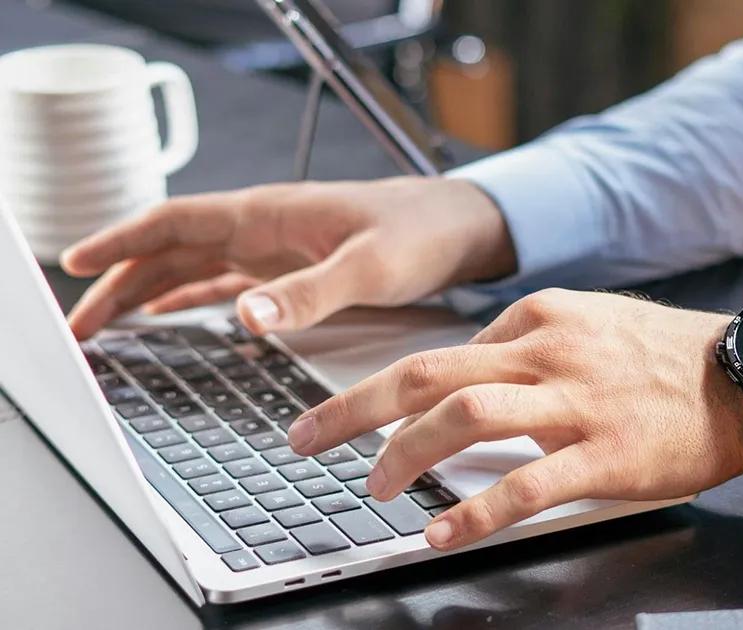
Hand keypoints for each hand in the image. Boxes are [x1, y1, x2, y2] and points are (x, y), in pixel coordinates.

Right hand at [60, 177, 515, 338]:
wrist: (464, 228)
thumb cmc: (422, 233)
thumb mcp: (369, 268)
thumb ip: (309, 294)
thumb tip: (243, 317)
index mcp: (269, 214)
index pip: (175, 221)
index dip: (120, 241)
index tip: (74, 263)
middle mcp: (264, 228)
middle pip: (171, 248)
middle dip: (120, 280)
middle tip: (82, 323)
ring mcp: (276, 249)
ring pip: (193, 265)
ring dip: (149, 291)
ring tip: (108, 324)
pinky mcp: (295, 269)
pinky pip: (226, 281)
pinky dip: (192, 297)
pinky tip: (176, 315)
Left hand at [288, 289, 742, 550]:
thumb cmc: (666, 356)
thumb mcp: (592, 323)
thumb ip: (531, 344)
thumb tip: (472, 373)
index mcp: (540, 316)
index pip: (443, 350)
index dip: (388, 387)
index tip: (356, 414)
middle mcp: (548, 351)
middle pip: (427, 373)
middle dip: (354, 407)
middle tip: (305, 438)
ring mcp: (575, 401)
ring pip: (464, 417)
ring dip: (404, 454)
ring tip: (374, 488)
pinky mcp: (604, 453)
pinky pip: (525, 483)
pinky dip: (473, 511)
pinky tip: (440, 534)